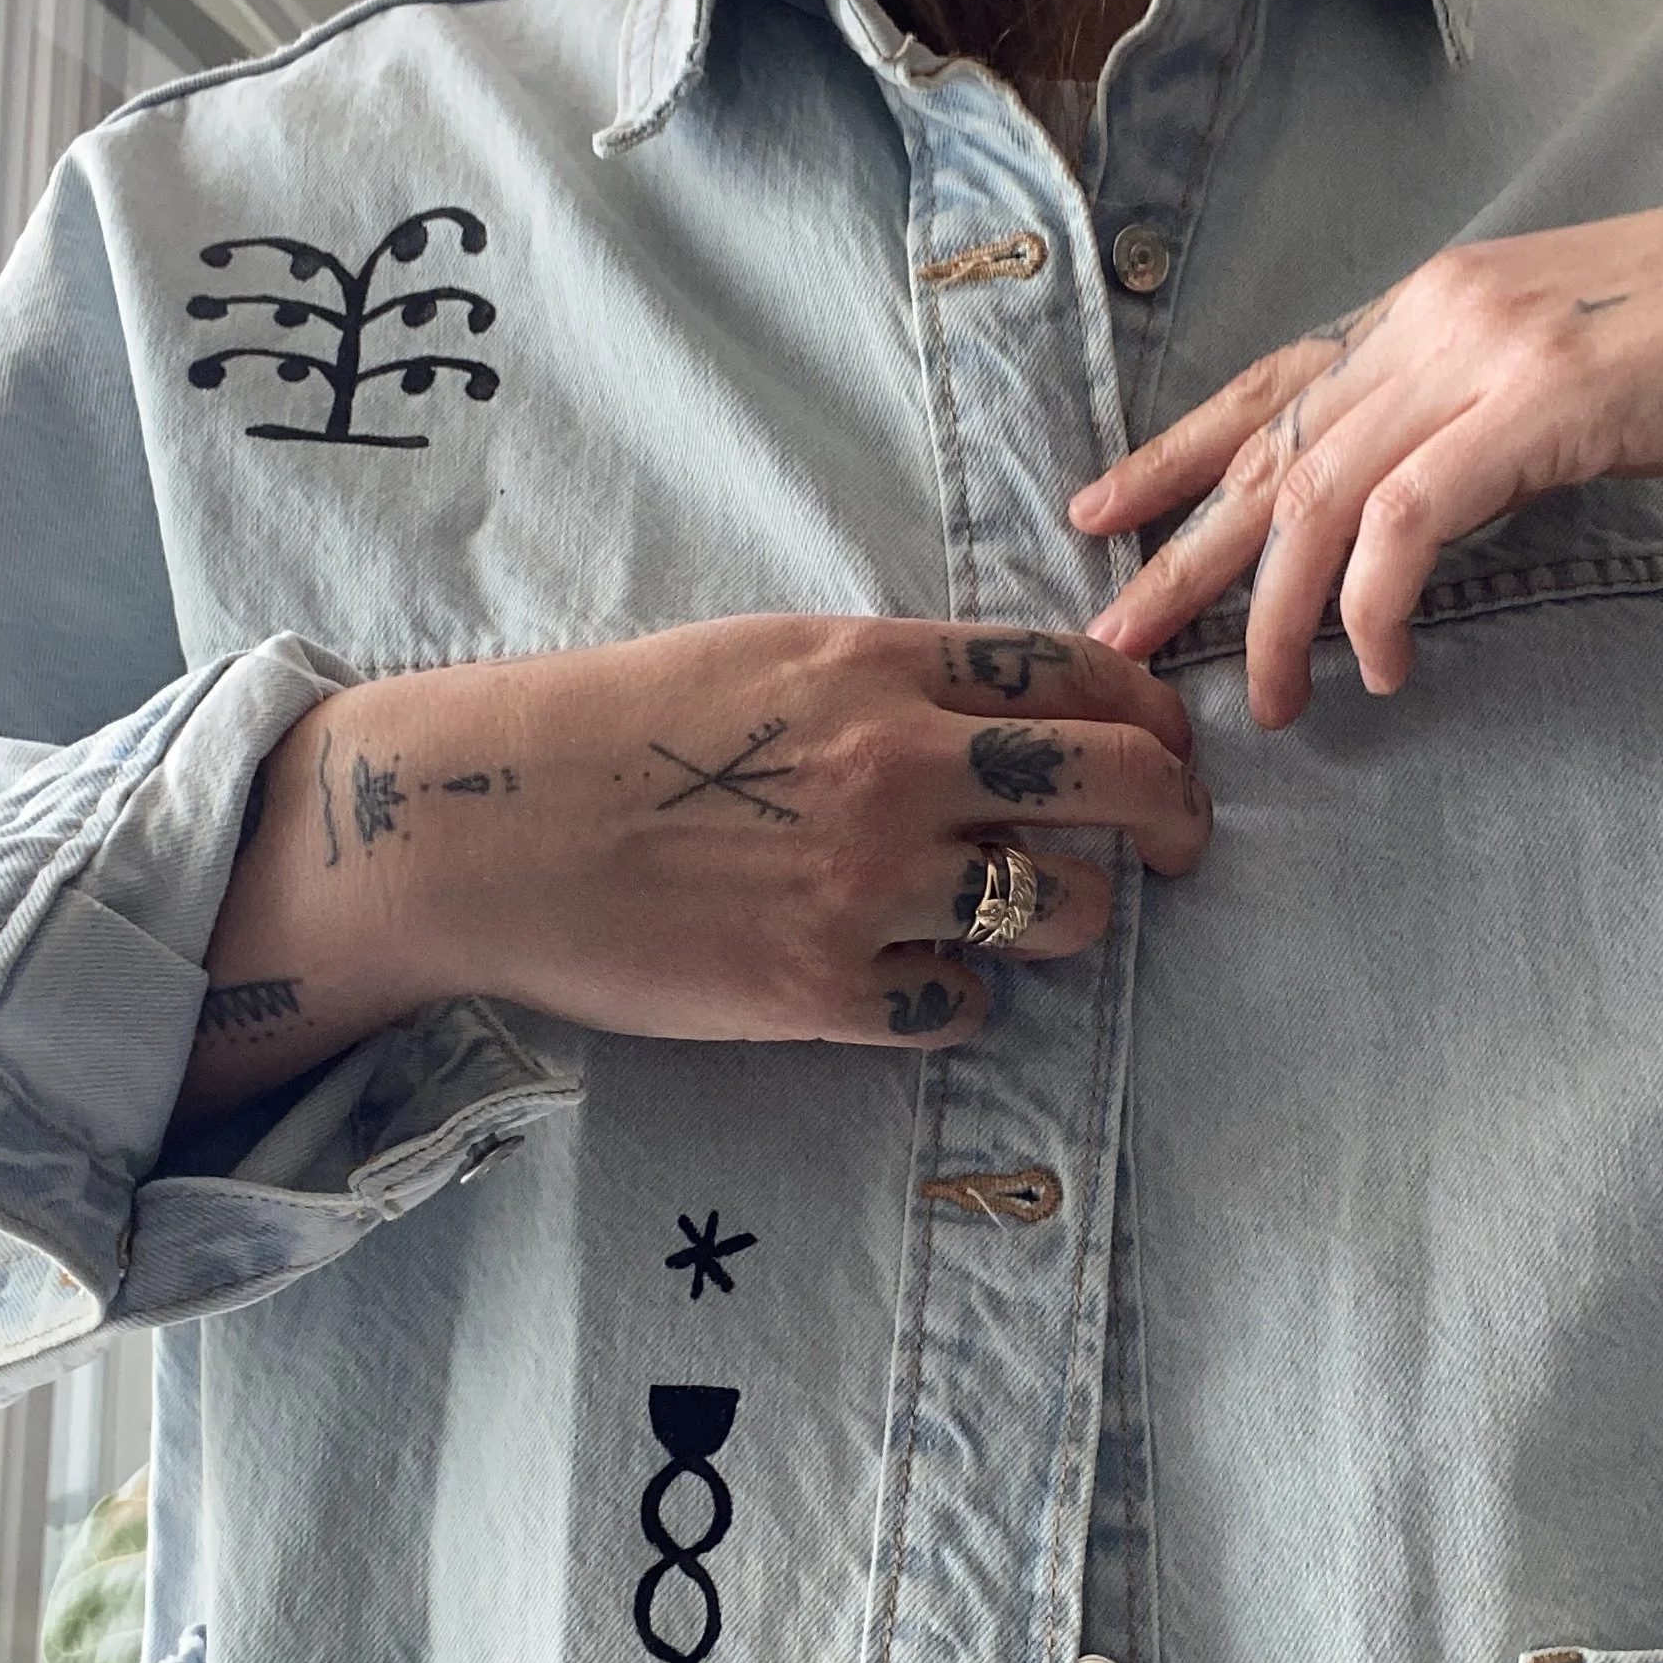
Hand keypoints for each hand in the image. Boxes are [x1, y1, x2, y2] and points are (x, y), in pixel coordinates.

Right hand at [179, 617, 1207, 1117]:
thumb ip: (893, 679)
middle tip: (1178, 846)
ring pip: (1063, 908)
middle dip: (1174, 816)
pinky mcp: (824, 989)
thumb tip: (1014, 708)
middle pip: (1114, 783)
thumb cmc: (613, 729)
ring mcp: (866, 884)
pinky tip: (921, 978)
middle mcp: (894, 767)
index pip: (1081, 672)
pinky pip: (965, 1005)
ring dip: (1072, 915)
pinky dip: (963, 997)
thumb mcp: (766, 656)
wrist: (484, 824)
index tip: (1162, 745)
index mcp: (879, 667)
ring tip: (1032, 916)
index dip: (1148, 713)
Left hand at [1072, 164, 1662, 727]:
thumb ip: (1492, 415)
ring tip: (1263, 700)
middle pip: (1272, 443)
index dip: (1178, 450)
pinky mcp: (1550, 396)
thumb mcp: (1584, 366)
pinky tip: (1381, 665)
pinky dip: (1380, 600)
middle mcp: (1443, 308)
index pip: (1276, 380)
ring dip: (1276, 610)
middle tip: (1113, 635)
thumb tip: (1433, 496)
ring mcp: (1492, 345)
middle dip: (1183, 549)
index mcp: (1443, 298)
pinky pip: (1416, 517)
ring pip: (1324, 490)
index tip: (1104, 513)